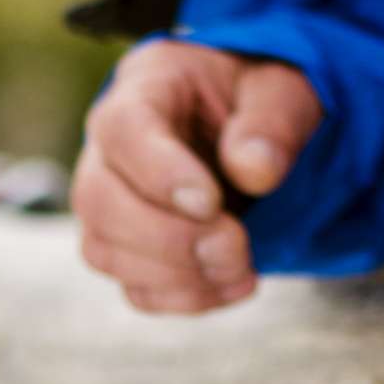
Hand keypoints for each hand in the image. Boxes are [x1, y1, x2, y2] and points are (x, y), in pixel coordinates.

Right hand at [71, 40, 319, 314]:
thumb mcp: (284, 89)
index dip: (159, 174)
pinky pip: (131, 286)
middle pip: (99, 199)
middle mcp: (110, 144)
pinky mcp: (126, 244)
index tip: (212, 204)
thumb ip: (273, 122)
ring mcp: (110, 197)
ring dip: (175, 275)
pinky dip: (181, 298)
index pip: (123, 129)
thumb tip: (254, 171)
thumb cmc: (263, 96)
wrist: (254, 124)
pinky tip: (232, 285)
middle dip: (169, 238)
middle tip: (235, 245)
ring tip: (241, 269)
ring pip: (104, 250)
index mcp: (148, 85)